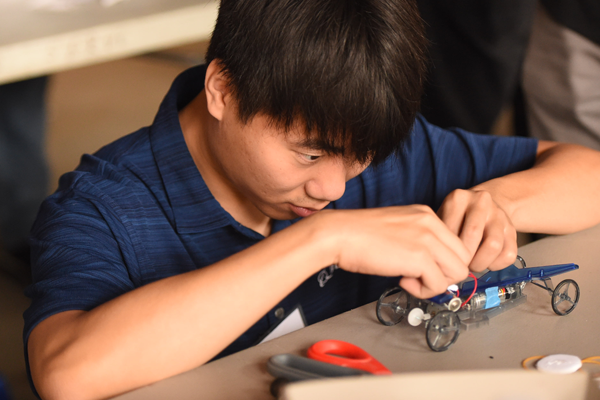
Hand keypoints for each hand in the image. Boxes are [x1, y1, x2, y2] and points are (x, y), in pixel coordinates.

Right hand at [318, 205, 470, 298]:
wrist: (338, 233)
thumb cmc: (358, 234)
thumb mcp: (396, 228)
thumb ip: (417, 241)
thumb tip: (429, 265)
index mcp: (426, 214)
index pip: (456, 244)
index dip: (443, 262)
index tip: (423, 268)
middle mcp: (431, 223)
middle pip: (462, 258)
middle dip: (444, 274)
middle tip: (419, 277)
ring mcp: (427, 239)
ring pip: (457, 272)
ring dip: (435, 283)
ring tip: (410, 279)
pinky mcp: (420, 257)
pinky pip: (438, 284)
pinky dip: (422, 290)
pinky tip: (402, 280)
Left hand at [437, 189, 516, 271]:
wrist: (483, 205)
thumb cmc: (456, 217)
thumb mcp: (441, 218)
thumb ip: (437, 236)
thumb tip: (433, 265)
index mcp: (458, 198)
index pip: (451, 229)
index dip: (446, 251)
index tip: (443, 262)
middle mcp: (480, 202)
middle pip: (473, 235)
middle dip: (464, 258)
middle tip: (458, 267)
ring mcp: (499, 214)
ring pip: (493, 245)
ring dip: (481, 263)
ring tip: (472, 266)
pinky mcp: (512, 229)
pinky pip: (508, 254)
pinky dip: (496, 265)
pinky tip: (486, 263)